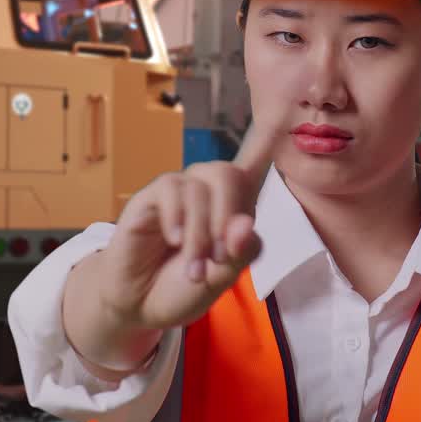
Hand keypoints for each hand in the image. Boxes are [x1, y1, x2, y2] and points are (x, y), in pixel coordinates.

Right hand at [95, 117, 281, 330]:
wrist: (141, 306)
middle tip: (218, 257)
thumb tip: (245, 223)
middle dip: (227, 216)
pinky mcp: (149, 198)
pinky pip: (171, 188)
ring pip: (199, 187)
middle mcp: (206, 192)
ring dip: (200, 232)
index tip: (279, 115)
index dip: (265, 140)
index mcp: (233, 207)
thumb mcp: (221, 278)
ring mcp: (177, 192)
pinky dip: (177, 217)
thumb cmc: (184, 287)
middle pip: (228, 173)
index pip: (253, 164)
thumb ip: (240, 253)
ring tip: (193, 268)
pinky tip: (173, 240)